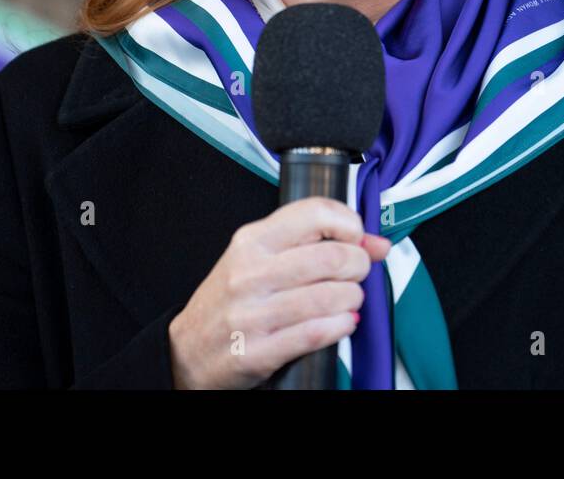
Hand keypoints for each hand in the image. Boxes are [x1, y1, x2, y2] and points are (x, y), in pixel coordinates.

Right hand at [167, 196, 391, 388]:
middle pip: (331, 257)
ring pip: (329, 296)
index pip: (315, 213)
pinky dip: (340, 327)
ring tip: (348, 300)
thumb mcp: (261, 258)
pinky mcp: (257, 351)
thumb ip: (314, 244)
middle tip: (357, 273)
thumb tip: (375, 243)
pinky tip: (341, 323)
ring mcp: (251, 314)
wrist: (187, 350)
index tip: (357, 237)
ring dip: (352, 299)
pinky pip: (315, 333)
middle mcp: (250, 273)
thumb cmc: (231, 299)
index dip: (349, 224)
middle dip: (359, 265)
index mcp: (252, 241)